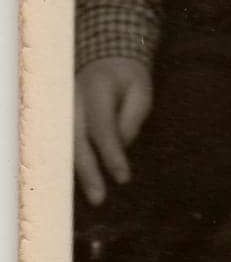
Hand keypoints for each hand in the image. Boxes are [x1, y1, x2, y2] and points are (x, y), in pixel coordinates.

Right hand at [74, 57, 152, 204]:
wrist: (106, 63)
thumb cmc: (128, 81)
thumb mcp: (140, 93)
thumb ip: (131, 119)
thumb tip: (119, 149)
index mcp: (96, 89)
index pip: (102, 128)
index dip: (112, 155)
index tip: (123, 178)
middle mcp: (73, 101)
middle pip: (77, 141)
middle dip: (88, 172)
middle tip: (99, 198)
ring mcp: (62, 111)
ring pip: (66, 147)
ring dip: (77, 173)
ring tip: (91, 197)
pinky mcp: (60, 120)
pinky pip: (64, 146)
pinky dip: (71, 166)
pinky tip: (81, 185)